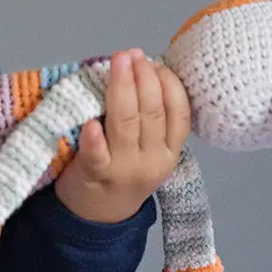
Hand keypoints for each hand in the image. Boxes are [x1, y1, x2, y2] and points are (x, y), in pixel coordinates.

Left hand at [54, 49, 190, 222]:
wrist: (97, 216)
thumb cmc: (122, 169)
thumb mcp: (148, 148)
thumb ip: (148, 117)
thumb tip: (140, 64)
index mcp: (170, 151)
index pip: (180, 113)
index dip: (169, 83)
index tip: (154, 62)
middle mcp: (153, 160)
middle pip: (153, 113)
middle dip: (144, 78)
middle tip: (131, 55)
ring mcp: (124, 169)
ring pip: (126, 123)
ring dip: (122, 89)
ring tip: (117, 63)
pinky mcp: (95, 175)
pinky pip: (97, 154)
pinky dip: (95, 137)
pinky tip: (91, 120)